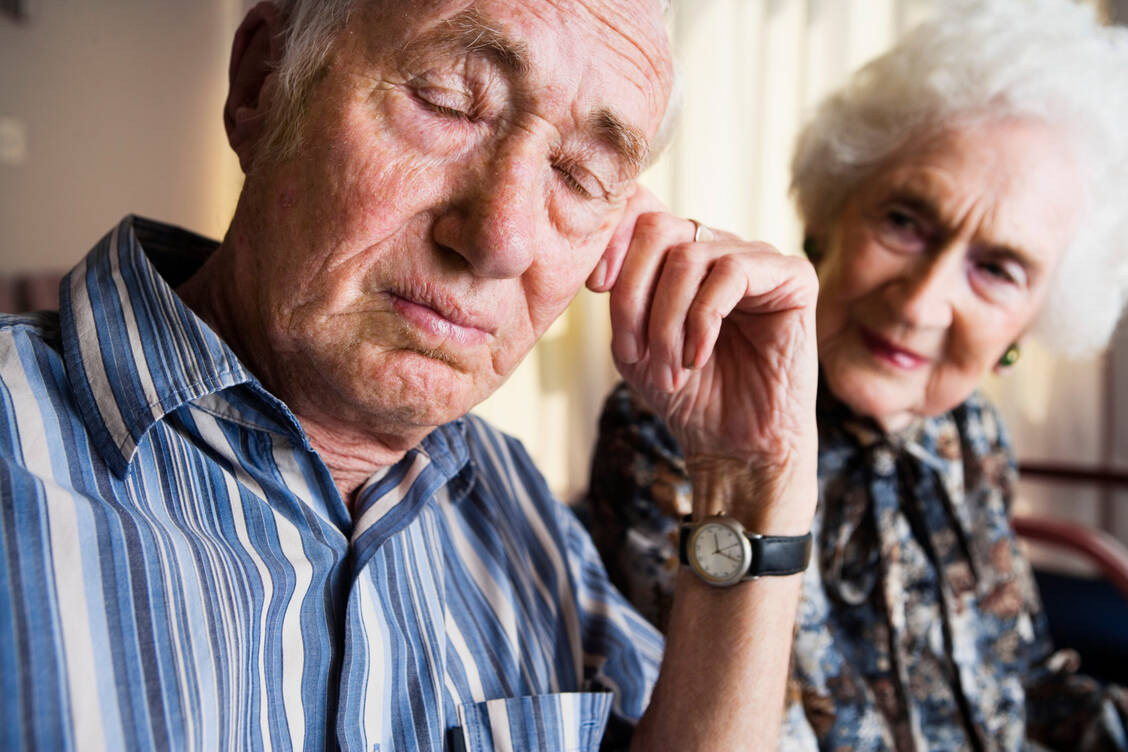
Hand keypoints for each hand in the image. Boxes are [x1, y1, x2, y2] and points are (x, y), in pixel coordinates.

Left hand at [593, 187, 819, 525]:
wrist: (734, 445)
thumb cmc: (686, 395)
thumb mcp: (633, 342)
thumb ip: (621, 294)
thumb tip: (603, 259)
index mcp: (684, 255)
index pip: (642, 215)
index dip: (614, 243)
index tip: (598, 288)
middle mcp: (722, 247)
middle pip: (660, 229)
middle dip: (637, 293)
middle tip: (637, 352)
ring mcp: (759, 258)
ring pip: (690, 257)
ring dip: (667, 321)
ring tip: (671, 369)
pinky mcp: (794, 276)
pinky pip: (732, 272)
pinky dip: (703, 319)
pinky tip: (698, 356)